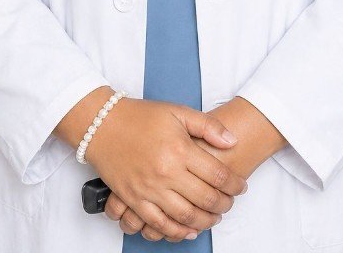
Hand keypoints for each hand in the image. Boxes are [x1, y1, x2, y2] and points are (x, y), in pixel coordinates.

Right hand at [88, 97, 248, 242]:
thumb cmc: (140, 116)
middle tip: (229, 203)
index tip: (240, 186)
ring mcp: (149, 189)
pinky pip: (159, 224)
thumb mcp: (178, 112)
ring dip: (205, 221)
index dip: (234, 184)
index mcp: (180, 149)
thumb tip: (232, 140)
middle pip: (205, 199)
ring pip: (186, 216)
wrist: (103, 124)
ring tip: (214, 217)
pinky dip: (177, 231)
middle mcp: (166, 172)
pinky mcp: (134, 199)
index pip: (217, 175)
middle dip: (223, 204)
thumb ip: (208, 126)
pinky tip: (188, 229)